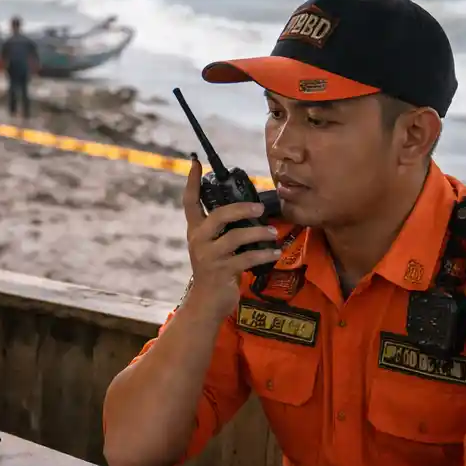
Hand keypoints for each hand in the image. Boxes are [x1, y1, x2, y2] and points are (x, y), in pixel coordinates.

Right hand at [181, 157, 282, 319]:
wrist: (206, 302)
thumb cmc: (215, 271)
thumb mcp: (213, 246)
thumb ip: (223, 230)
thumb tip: (249, 210)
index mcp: (195, 230)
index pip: (190, 201)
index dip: (192, 181)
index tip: (196, 162)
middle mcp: (198, 240)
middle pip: (219, 215)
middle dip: (242, 208)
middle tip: (260, 207)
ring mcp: (209, 256)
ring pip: (237, 236)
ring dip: (259, 234)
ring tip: (273, 233)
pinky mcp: (222, 270)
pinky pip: (248, 258)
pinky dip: (265, 254)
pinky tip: (275, 252)